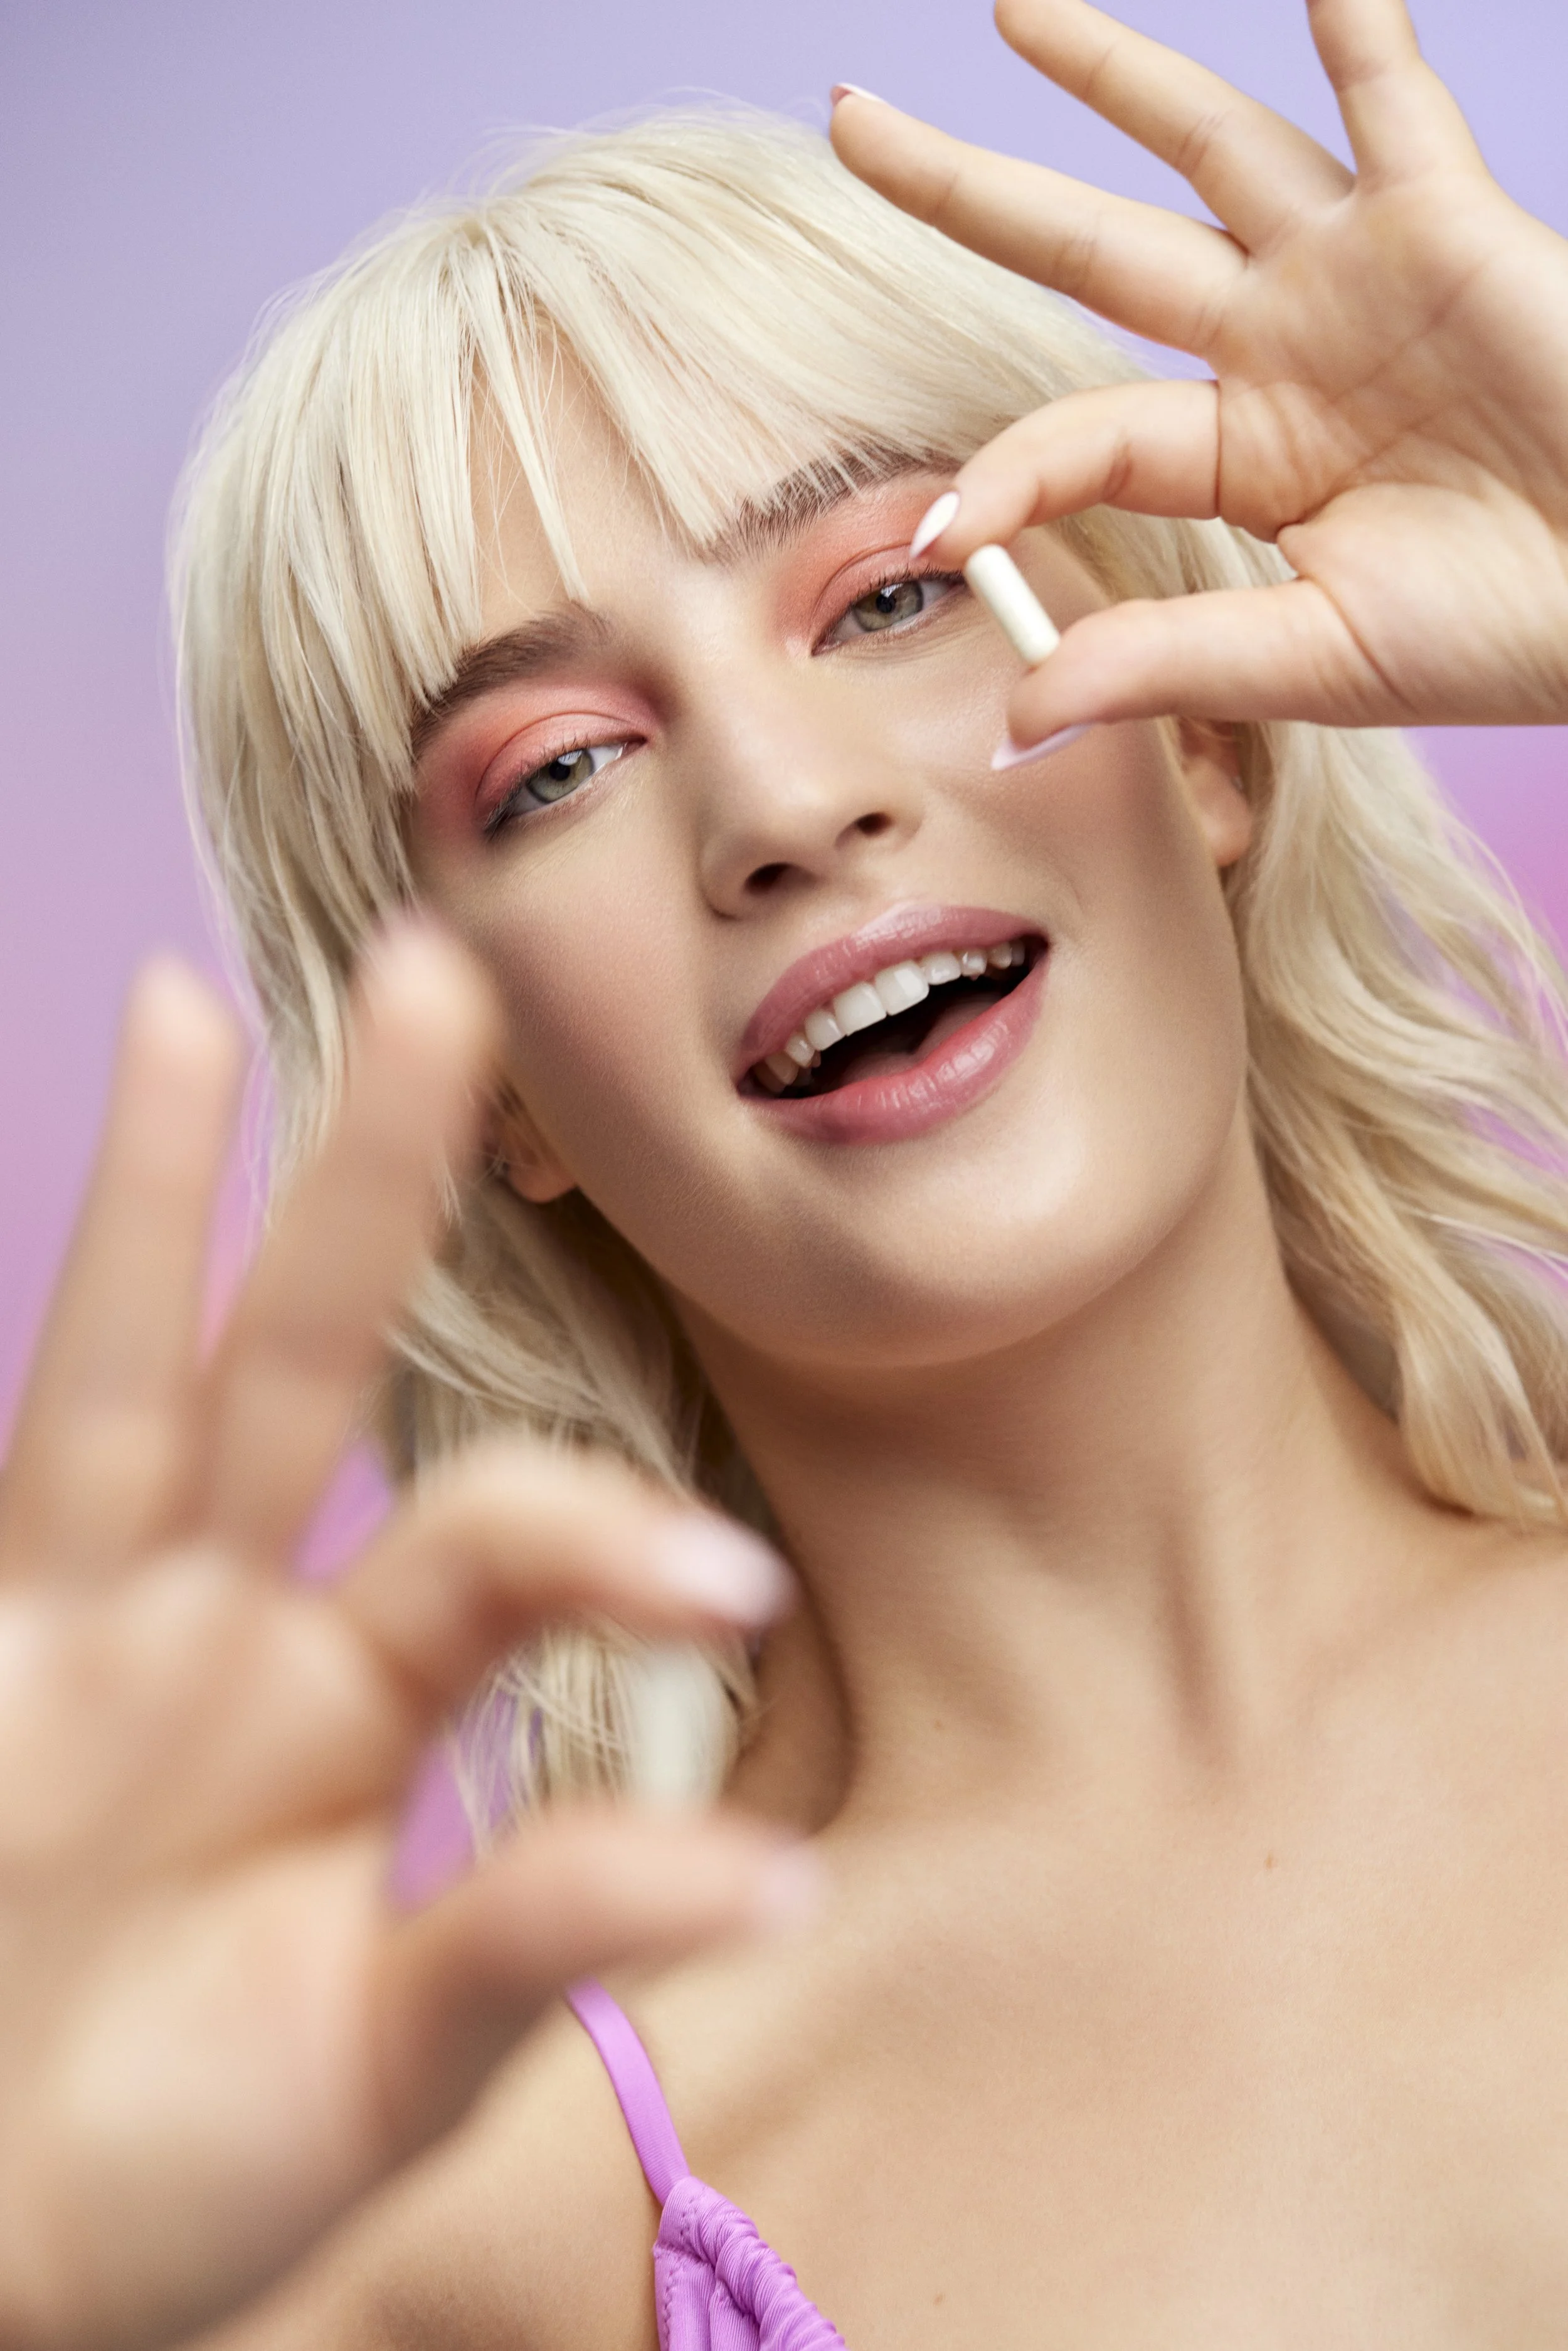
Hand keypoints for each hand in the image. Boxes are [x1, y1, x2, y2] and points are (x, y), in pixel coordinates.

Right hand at [0, 929, 798, 2350]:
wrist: (1, 2250)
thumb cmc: (200, 2156)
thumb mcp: (398, 2064)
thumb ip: (544, 1936)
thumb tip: (779, 1877)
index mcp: (347, 1697)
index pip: (488, 1535)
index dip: (605, 1542)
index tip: (730, 1593)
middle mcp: (217, 1628)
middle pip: (305, 1355)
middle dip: (372, 1175)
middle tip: (446, 973)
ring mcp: (72, 1635)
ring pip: (124, 1372)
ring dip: (157, 1186)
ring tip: (185, 1001)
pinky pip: (29, 1451)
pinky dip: (74, 1281)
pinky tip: (131, 1053)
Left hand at [831, 0, 1567, 738]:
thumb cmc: (1497, 634)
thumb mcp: (1311, 659)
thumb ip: (1165, 663)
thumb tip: (1019, 710)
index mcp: (1236, 459)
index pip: (1081, 437)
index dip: (1008, 476)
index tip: (944, 533)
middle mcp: (1274, 351)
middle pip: (1088, 245)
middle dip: (969, 189)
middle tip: (853, 126)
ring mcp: (1351, 276)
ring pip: (1206, 146)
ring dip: (1113, 71)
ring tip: (1011, 8)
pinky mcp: (1444, 223)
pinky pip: (1389, 95)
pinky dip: (1355, 21)